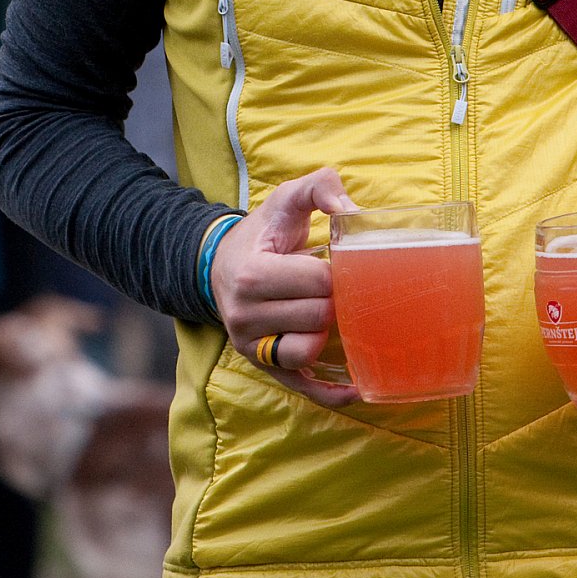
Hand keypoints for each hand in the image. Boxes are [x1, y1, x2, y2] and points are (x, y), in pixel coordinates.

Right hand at [210, 168, 359, 408]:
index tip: (343, 262)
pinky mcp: (262, 366)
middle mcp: (245, 315)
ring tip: (337, 314)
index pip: (317, 281)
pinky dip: (329, 391)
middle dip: (340, 301)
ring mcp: (251, 346)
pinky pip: (299, 387)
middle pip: (318, 317)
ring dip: (331, 335)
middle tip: (344, 286)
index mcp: (252, 274)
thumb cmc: (262, 232)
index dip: (341, 271)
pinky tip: (356, 387)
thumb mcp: (285, 198)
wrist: (220, 265)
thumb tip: (352, 209)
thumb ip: (319, 186)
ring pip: (308, 352)